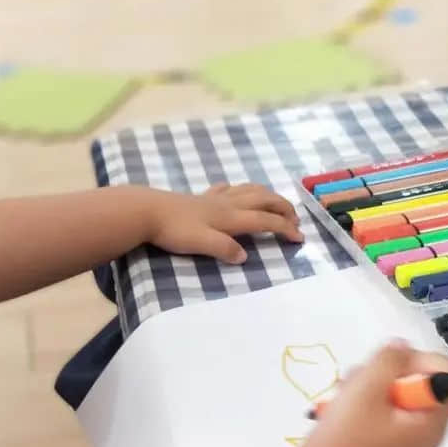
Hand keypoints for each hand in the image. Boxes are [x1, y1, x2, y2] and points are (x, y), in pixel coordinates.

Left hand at [146, 185, 302, 263]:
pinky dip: (238, 189)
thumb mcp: (201, 244)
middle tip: (296, 220)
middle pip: (264, 199)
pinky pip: (226, 188)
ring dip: (267, 195)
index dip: (285, 228)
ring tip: (275, 203)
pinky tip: (234, 192)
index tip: (300, 239)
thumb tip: (244, 257)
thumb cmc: (173, 230)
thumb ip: (224, 249)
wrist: (146, 211)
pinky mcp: (200, 197)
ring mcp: (214, 198)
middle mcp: (227, 204)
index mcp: (231, 217)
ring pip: (249, 190)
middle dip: (284, 208)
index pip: (266, 220)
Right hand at [300, 342, 447, 446]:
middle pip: (424, 382)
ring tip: (343, 396)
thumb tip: (403, 347)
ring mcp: (405, 442)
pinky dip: (365, 404)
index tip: (389, 367)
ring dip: (371, 385)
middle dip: (390, 371)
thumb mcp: (366, 391)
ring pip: (399, 395)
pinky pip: (386, 413)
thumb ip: (389, 361)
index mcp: (432, 422)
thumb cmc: (343, 442)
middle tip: (361, 381)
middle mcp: (426, 432)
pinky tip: (340, 411)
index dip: (422, 360)